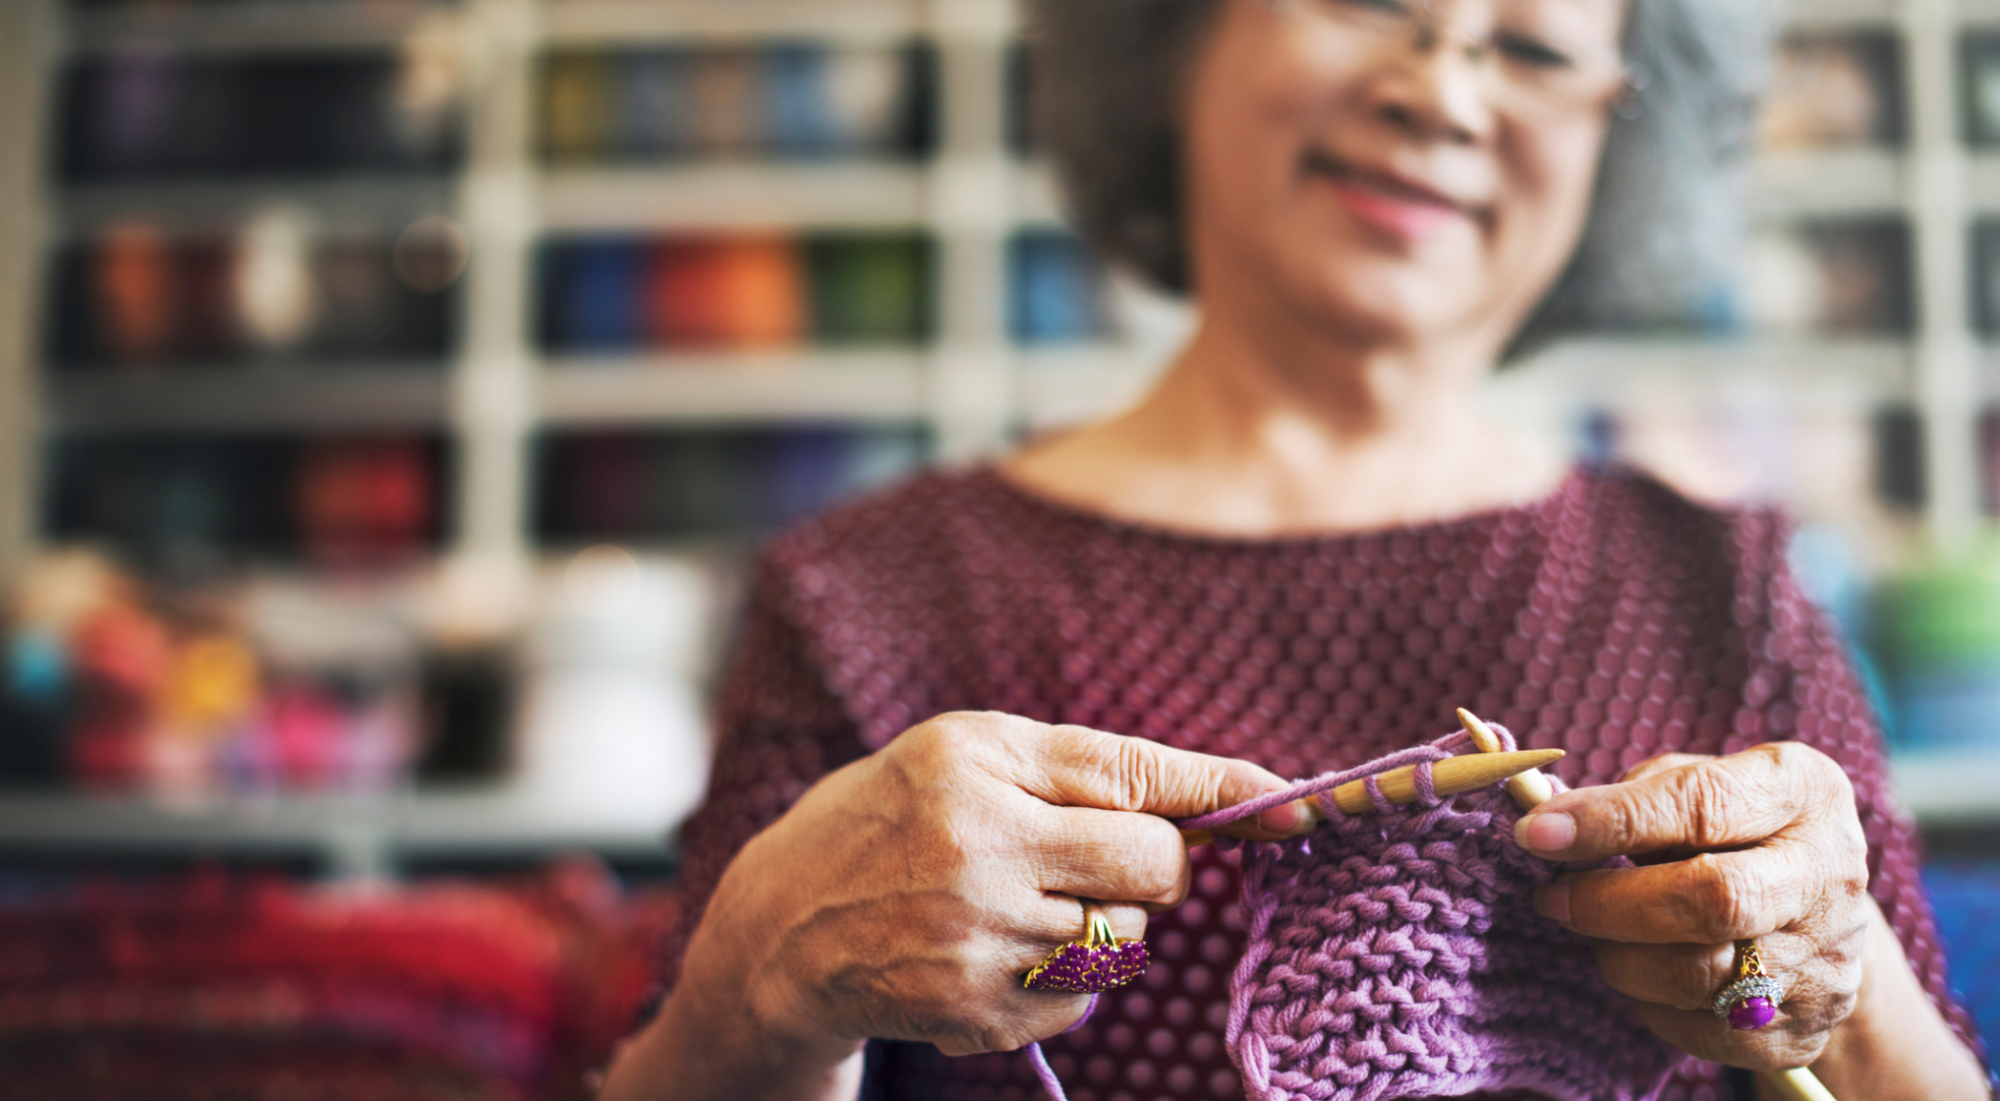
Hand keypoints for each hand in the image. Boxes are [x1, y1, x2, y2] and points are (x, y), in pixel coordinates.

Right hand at [674, 713, 1307, 1064]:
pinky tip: (997, 953)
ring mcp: (976, 937)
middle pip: (1153, 866)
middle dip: (1161, 866)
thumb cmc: (887, 819)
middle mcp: (976, 847)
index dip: (1223, 792)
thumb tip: (1205, 802)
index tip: (1294, 805)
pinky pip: (1084, 996)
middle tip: (1115, 860)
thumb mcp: (962, 754)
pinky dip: (1065, 978)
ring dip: (1101, 921)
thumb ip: (1075, 768)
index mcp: (974, 762)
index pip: (1131, 774)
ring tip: (1020, 903)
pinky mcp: (976, 1011)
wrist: (781, 929)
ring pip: (1126, 935)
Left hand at [1512, 742, 1872, 1072]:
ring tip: (1597, 931)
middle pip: (1715, 900)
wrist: (1818, 909)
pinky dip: (1653, 1004)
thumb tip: (1552, 826)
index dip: (1611, 821)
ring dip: (1622, 958)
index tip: (1536, 834)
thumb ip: (1638, 794)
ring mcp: (1825, 959)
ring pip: (1702, 976)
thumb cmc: (1732, 828)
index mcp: (1802, 792)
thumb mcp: (1701, 779)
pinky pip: (1706, 1033)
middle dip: (1610, 902)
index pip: (1701, 805)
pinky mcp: (1804, 1029)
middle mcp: (1827, 875)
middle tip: (1551, 898)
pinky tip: (1642, 970)